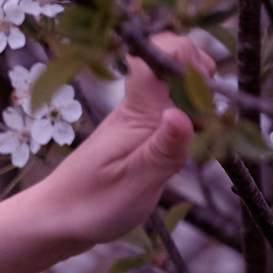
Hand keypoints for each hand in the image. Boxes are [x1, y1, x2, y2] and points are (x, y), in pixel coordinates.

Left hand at [0, 35, 200, 272]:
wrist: (58, 220)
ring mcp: (140, 122)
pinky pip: (172, 113)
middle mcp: (138, 109)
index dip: (182, 53)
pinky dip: (191, 121)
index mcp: (135, 112)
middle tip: (214, 114)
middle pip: (173, 66)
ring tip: (210, 130)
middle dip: (202, 79)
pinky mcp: (143, 137)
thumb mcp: (135, 183)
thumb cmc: (92, 204)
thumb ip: (162, 151)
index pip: (153, 57)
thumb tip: (183, 114)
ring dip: (200, 101)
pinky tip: (196, 140)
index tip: (205, 76)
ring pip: (177, 91)